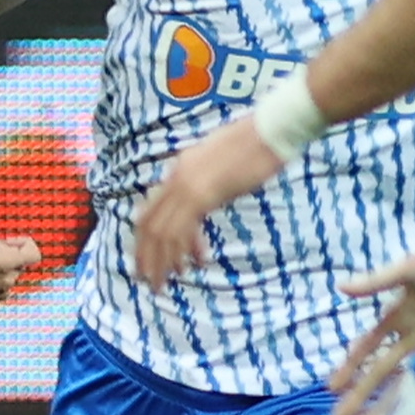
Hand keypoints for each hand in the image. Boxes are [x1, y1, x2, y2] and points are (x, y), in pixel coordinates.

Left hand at [131, 119, 284, 287]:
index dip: (144, 238)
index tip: (146, 260)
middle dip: (147, 256)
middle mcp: (176, 177)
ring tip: (163, 283)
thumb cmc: (254, 146)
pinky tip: (191, 265)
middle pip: (150, 224)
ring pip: (162, 232)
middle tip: (148, 280)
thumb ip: (205, 183)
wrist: (269, 130)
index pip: (150, 210)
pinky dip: (183, 250)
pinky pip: (183, 229)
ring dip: (161, 261)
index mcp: (178, 169)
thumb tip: (201, 203)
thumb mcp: (220, 164)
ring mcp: (187, 185)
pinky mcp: (203, 194)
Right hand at [328, 247, 414, 414]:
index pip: (369, 346)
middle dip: (360, 394)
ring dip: (381, 406)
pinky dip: (414, 406)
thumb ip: (376, 282)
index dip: (349, 366)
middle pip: (382, 371)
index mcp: (404, 315)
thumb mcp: (411, 270)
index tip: (330, 387)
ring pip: (403, 384)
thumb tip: (340, 288)